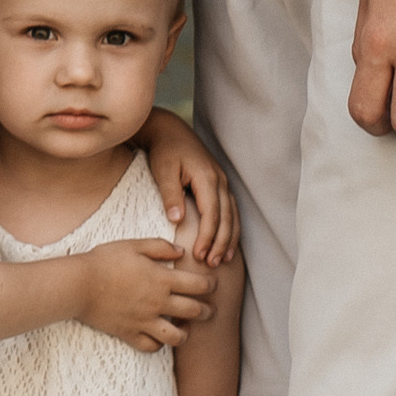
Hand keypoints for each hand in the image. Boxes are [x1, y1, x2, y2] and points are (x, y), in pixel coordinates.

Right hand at [80, 235, 217, 353]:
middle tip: (208, 309)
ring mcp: (145, 321)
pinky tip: (159, 335)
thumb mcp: (134, 245)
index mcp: (162, 279)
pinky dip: (159, 344)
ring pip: (178, 337)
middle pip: (195, 312)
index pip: (199, 285)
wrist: (78, 284)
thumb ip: (160, 247)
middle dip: (207, 311)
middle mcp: (158, 303)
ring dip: (186, 332)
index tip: (212, 285)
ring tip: (185, 327)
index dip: (211, 285)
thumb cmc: (105, 260)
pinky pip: (152, 347)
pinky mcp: (130, 334)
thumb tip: (181, 251)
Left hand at [145, 113, 237, 265]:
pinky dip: (231, 228)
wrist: (170, 131)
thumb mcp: (163, 171)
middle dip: (220, 243)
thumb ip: (170, 195)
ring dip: (229, 239)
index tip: (200, 256)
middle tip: (212, 265)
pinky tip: (226, 244)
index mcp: (207, 178)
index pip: (212, 214)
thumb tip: (177, 220)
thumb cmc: (164, 152)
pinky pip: (231, 210)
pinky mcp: (220, 185)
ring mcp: (223, 182)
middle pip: (226, 218)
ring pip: (233, 215)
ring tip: (223, 260)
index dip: (208, 237)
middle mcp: (220, 180)